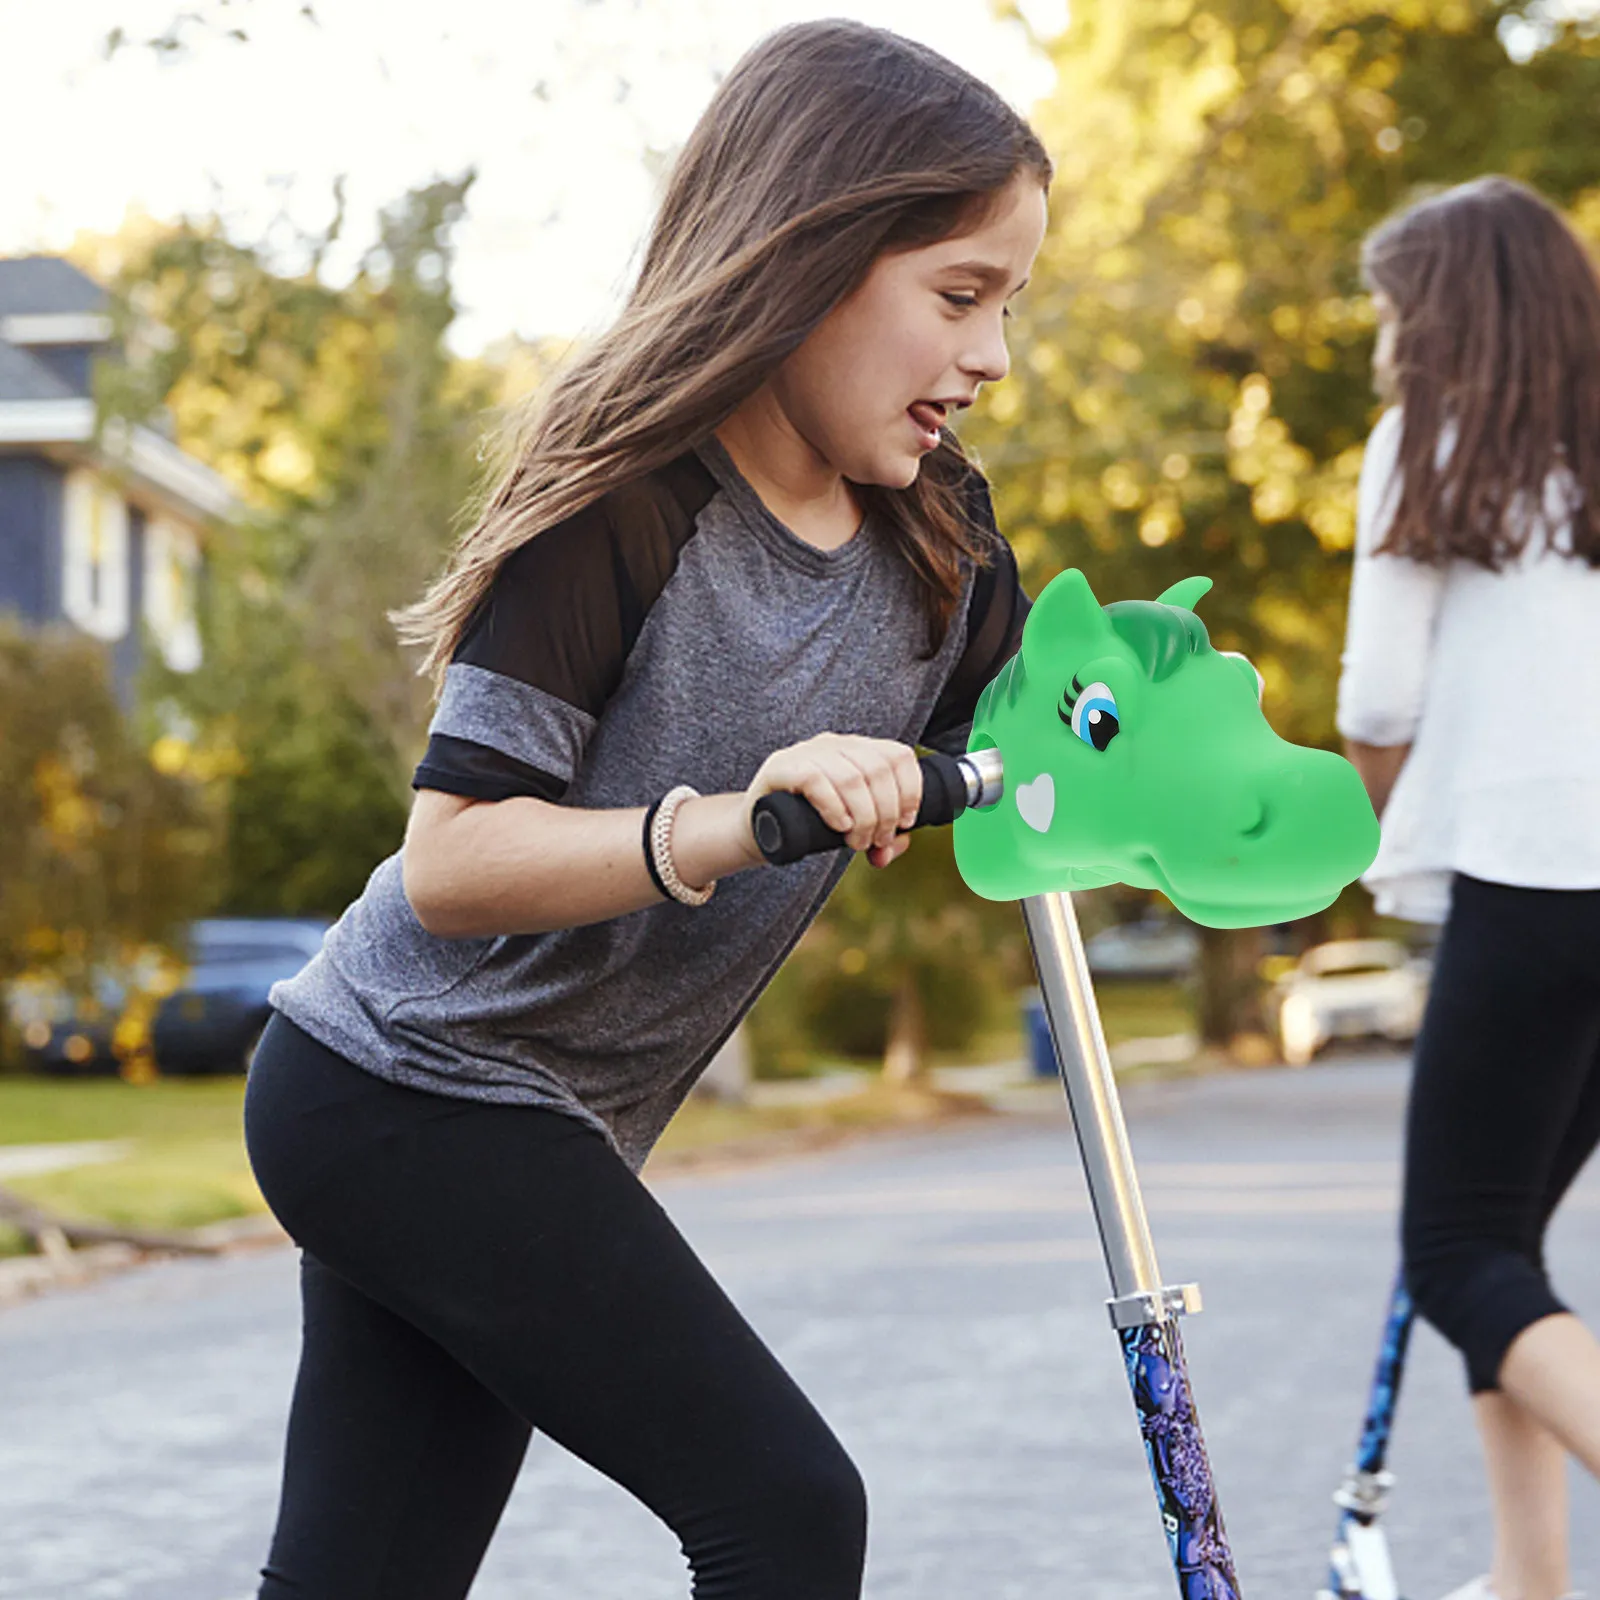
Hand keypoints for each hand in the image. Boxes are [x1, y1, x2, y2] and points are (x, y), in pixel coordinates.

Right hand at [746, 733, 922, 867]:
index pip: (899, 756)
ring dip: (864, 817)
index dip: (911, 790)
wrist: (757, 830)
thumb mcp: (852, 830)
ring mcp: (806, 752)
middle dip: (886, 813)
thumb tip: (901, 842)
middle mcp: (835, 743)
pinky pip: (815, 779)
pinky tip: (838, 826)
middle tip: (876, 841)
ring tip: (856, 842)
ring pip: (852, 777)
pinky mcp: (780, 767)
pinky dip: (834, 807)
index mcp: (857, 750)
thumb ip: (881, 837)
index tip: (906, 823)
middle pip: (879, 769)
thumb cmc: (809, 825)